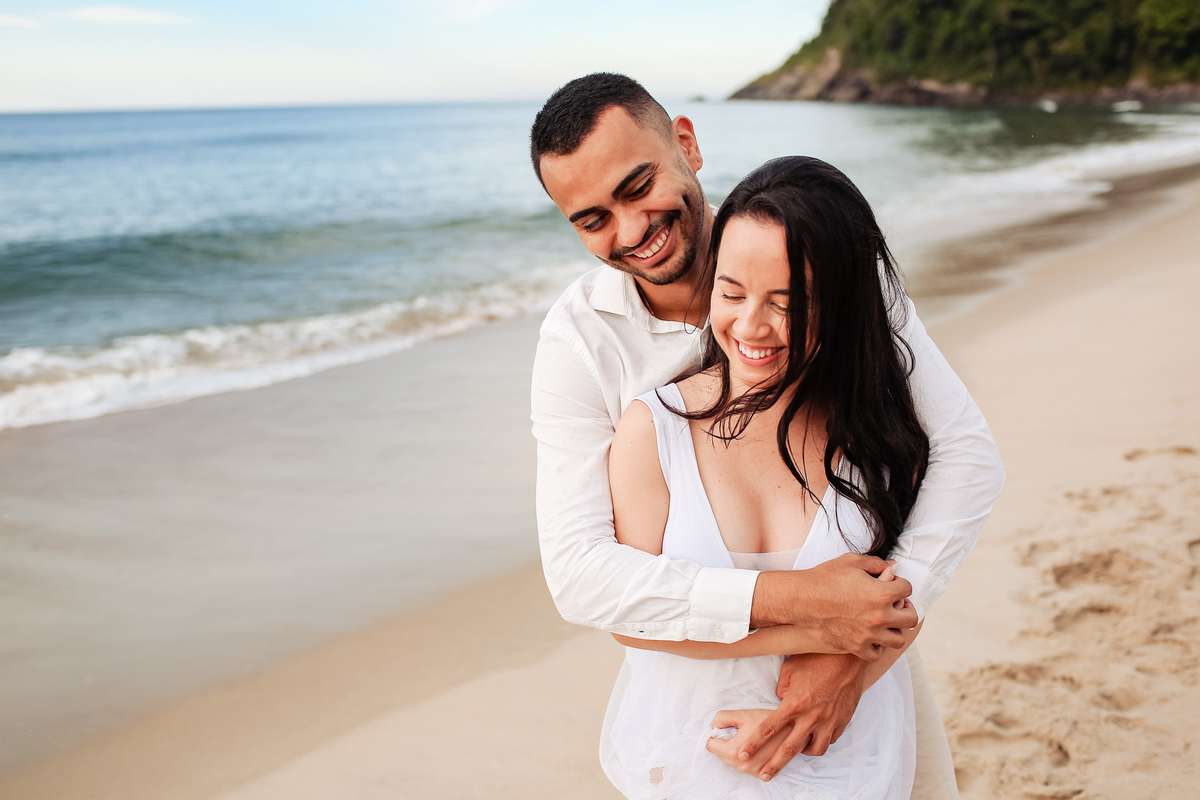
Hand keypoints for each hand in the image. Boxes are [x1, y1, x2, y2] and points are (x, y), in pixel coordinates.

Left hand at [706, 708, 791, 778]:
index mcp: (734, 751)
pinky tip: (754, 747)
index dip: (715, 735)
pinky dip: (746, 758)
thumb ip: (722, 719)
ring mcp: (752, 772)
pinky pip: (744, 766)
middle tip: (738, 731)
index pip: (711, 746)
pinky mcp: (761, 773)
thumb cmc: (768, 720)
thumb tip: (713, 726)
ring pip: (732, 762)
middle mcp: (743, 766)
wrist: (792, 729)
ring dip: (735, 751)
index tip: (723, 729)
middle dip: (725, 743)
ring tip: (748, 738)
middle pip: (721, 755)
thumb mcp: (742, 714)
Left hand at [727, 652, 868, 780]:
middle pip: (788, 749)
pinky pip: (829, 740)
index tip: (744, 753)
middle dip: (773, 765)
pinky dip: (820, 741)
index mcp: (794, 704)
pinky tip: (814, 738)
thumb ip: (781, 688)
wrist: (849, 658)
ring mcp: (828, 721)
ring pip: (813, 750)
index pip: (768, 728)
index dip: (754, 743)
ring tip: (794, 753)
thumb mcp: (790, 669)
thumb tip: (779, 700)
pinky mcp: (842, 721)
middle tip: (763, 775)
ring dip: (802, 754)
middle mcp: (810, 717)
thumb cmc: (818, 659)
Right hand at [752, 553, 917, 658]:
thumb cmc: (824, 577)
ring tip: (886, 623)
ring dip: (894, 630)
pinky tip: (870, 636)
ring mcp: (869, 634)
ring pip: (897, 640)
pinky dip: (876, 646)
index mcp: (882, 593)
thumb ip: (876, 563)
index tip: (893, 584)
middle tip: (897, 605)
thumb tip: (892, 567)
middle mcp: (880, 616)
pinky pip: (876, 653)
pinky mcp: (856, 647)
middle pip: (911, 618)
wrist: (800, 600)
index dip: (900, 584)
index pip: (907, 589)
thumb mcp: (851, 562)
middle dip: (906, 609)